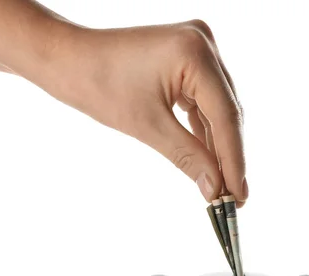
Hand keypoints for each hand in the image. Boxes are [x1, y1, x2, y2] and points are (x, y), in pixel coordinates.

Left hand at [36, 20, 247, 205]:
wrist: (68, 61)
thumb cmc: (98, 84)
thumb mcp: (148, 126)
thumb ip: (188, 156)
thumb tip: (214, 189)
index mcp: (195, 53)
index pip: (226, 116)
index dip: (235, 160)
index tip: (239, 195)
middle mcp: (203, 44)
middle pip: (227, 112)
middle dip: (229, 156)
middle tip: (234, 197)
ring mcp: (195, 50)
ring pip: (217, 110)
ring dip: (218, 146)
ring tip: (222, 184)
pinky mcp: (186, 61)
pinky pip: (203, 102)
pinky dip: (204, 131)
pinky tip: (208, 158)